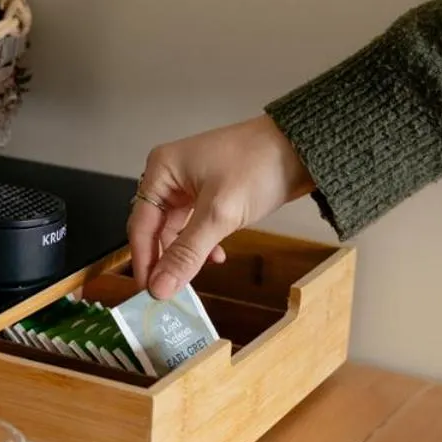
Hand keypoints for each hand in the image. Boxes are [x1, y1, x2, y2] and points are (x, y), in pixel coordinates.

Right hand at [128, 114, 312, 298]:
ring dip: (186, 253)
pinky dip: (202, 243)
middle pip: (155, 228)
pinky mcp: (209, 192)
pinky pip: (195, 225)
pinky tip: (216, 256)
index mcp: (161, 170)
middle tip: (171, 292)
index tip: (149, 294)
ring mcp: (190, 184)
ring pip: (176, 229)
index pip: (140, 225)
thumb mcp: (219, 214)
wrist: (301, 147)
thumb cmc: (258, 167)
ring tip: (196, 277)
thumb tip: (160, 288)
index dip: (143, 261)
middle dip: (165, 260)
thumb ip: (187, 253)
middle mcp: (169, 176)